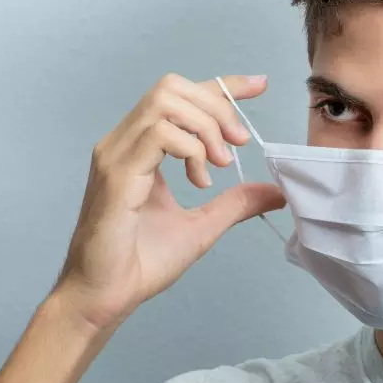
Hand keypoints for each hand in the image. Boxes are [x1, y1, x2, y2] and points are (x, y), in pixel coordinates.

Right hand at [52, 73, 284, 334]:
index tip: (258, 85)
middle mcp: (124, 143)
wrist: (107, 297)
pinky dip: (190, 148)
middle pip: (173, 88)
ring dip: (205, 126)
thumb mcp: (204, 225)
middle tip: (238, 144)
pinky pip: (158, 134)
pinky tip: (200, 179)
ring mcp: (116, 154)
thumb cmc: (141, 262)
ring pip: (165, 101)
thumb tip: (275, 193)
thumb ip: (236, 203)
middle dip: (217, 106)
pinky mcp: (116, 173)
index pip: (181, 97)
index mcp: (140, 149)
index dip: (223, 85)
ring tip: (220, 164)